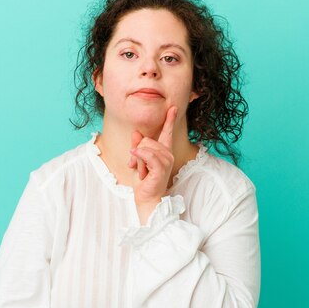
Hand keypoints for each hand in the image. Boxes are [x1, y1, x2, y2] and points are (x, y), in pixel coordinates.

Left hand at [128, 107, 177, 223]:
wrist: (147, 199)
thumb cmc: (143, 181)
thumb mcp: (137, 160)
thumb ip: (137, 146)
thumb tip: (136, 132)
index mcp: (163, 151)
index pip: (167, 132)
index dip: (170, 120)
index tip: (173, 108)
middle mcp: (167, 154)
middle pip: (147, 139)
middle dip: (137, 152)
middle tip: (137, 167)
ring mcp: (166, 161)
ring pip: (145, 146)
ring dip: (138, 160)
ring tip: (141, 172)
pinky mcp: (161, 168)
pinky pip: (148, 155)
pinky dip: (140, 157)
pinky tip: (135, 164)